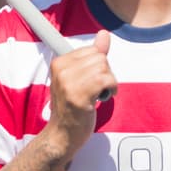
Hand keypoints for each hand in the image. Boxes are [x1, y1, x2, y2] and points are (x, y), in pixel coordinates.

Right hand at [46, 30, 114, 152]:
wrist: (62, 135)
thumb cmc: (73, 107)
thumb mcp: (80, 77)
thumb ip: (93, 55)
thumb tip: (104, 34)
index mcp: (59, 63)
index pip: (93, 50)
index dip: (99, 67)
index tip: (90, 81)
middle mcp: (61, 70)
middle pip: (100, 58)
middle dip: (105, 74)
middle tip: (95, 90)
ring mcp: (69, 83)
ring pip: (105, 68)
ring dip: (108, 83)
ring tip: (97, 95)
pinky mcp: (79, 96)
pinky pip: (107, 80)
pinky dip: (111, 89)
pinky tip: (102, 98)